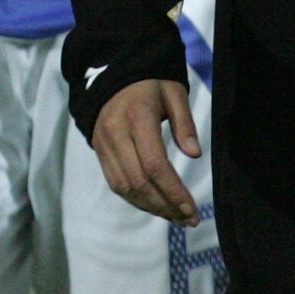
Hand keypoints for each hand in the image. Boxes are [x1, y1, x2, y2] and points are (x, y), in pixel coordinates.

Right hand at [92, 78, 201, 226]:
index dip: (173, 191)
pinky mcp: (99, 152)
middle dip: (165, 205)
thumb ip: (185, 123)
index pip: (155, 165)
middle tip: (189, 219)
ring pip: (125, 188)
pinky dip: (136, 199)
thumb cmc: (150, 82)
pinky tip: (155, 205)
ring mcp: (104, 145)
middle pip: (140, 182)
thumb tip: (195, 155)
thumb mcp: (173, 92)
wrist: (112, 75)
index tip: (191, 208)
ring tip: (176, 217)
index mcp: (137, 117)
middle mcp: (116, 134)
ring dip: (151, 207)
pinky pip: (116, 183)